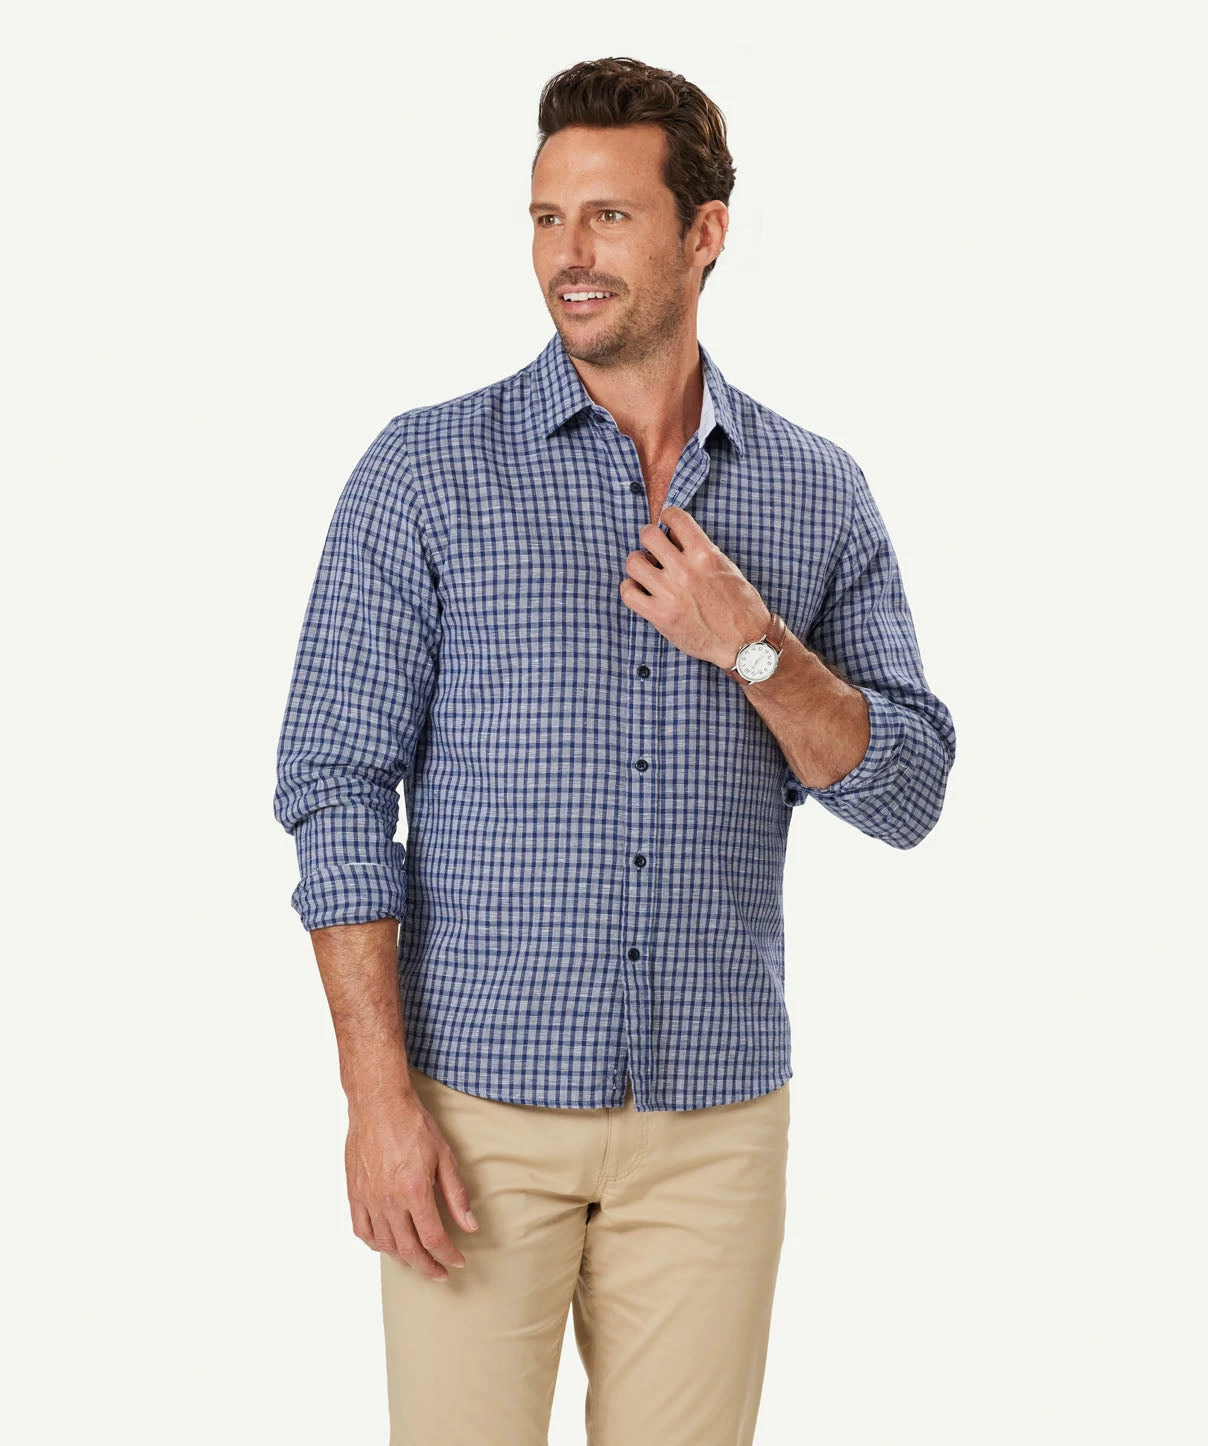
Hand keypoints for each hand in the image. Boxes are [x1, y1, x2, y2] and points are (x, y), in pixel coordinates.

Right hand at [345, 1089, 478, 1281]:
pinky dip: (375, 1244)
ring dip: (403, 1259)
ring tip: (417, 1260)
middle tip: (439, 1273)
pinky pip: (362, 1230)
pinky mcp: (354, 1193)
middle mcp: (389, 1200)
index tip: (456, 1261)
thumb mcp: (444, 1156)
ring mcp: (368, 1198)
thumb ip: (456, 1194)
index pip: (434, 1238)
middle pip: (409, 1249)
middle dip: (427, 1266)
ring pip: (385, 1245)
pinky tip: (387, 1244)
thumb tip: (469, 1225)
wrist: (379, 1104)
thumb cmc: (413, 1124)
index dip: (448, 1255)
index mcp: (414, 1191)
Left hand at [619, 505, 770, 669]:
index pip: (675, 517)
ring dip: (638, 564)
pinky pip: (628, 593)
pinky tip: (641, 591)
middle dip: (649, 539)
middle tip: (654, 550)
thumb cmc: (741, 606)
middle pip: (647, 535)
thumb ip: (701, 552)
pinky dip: (631, 589)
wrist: (745, 643)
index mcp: (705, 554)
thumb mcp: (727, 569)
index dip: (668, 518)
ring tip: (647, 572)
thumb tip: (677, 539)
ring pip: (633, 563)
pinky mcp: (660, 616)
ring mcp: (670, 593)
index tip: (667, 527)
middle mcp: (685, 571)